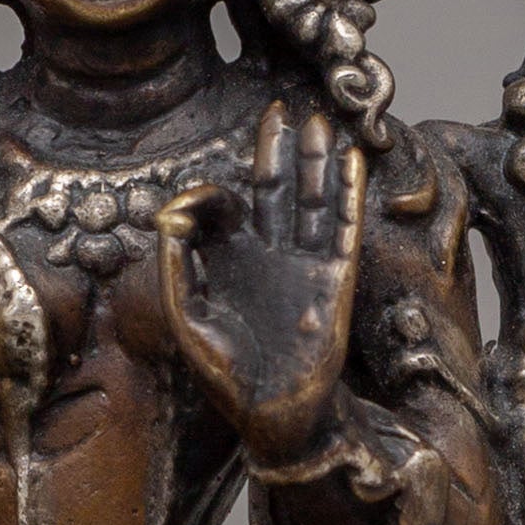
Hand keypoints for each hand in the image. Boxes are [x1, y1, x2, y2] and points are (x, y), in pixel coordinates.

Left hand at [159, 98, 364, 471]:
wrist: (275, 418)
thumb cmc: (226, 375)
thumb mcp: (187, 315)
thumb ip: (177, 261)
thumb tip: (171, 208)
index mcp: (230, 263)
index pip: (227, 208)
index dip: (213, 195)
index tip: (199, 200)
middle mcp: (269, 258)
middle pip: (277, 190)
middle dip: (281, 150)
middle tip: (284, 106)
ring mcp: (304, 267)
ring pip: (312, 201)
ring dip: (318, 162)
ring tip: (321, 122)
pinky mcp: (335, 282)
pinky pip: (342, 229)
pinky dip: (348, 194)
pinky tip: (353, 162)